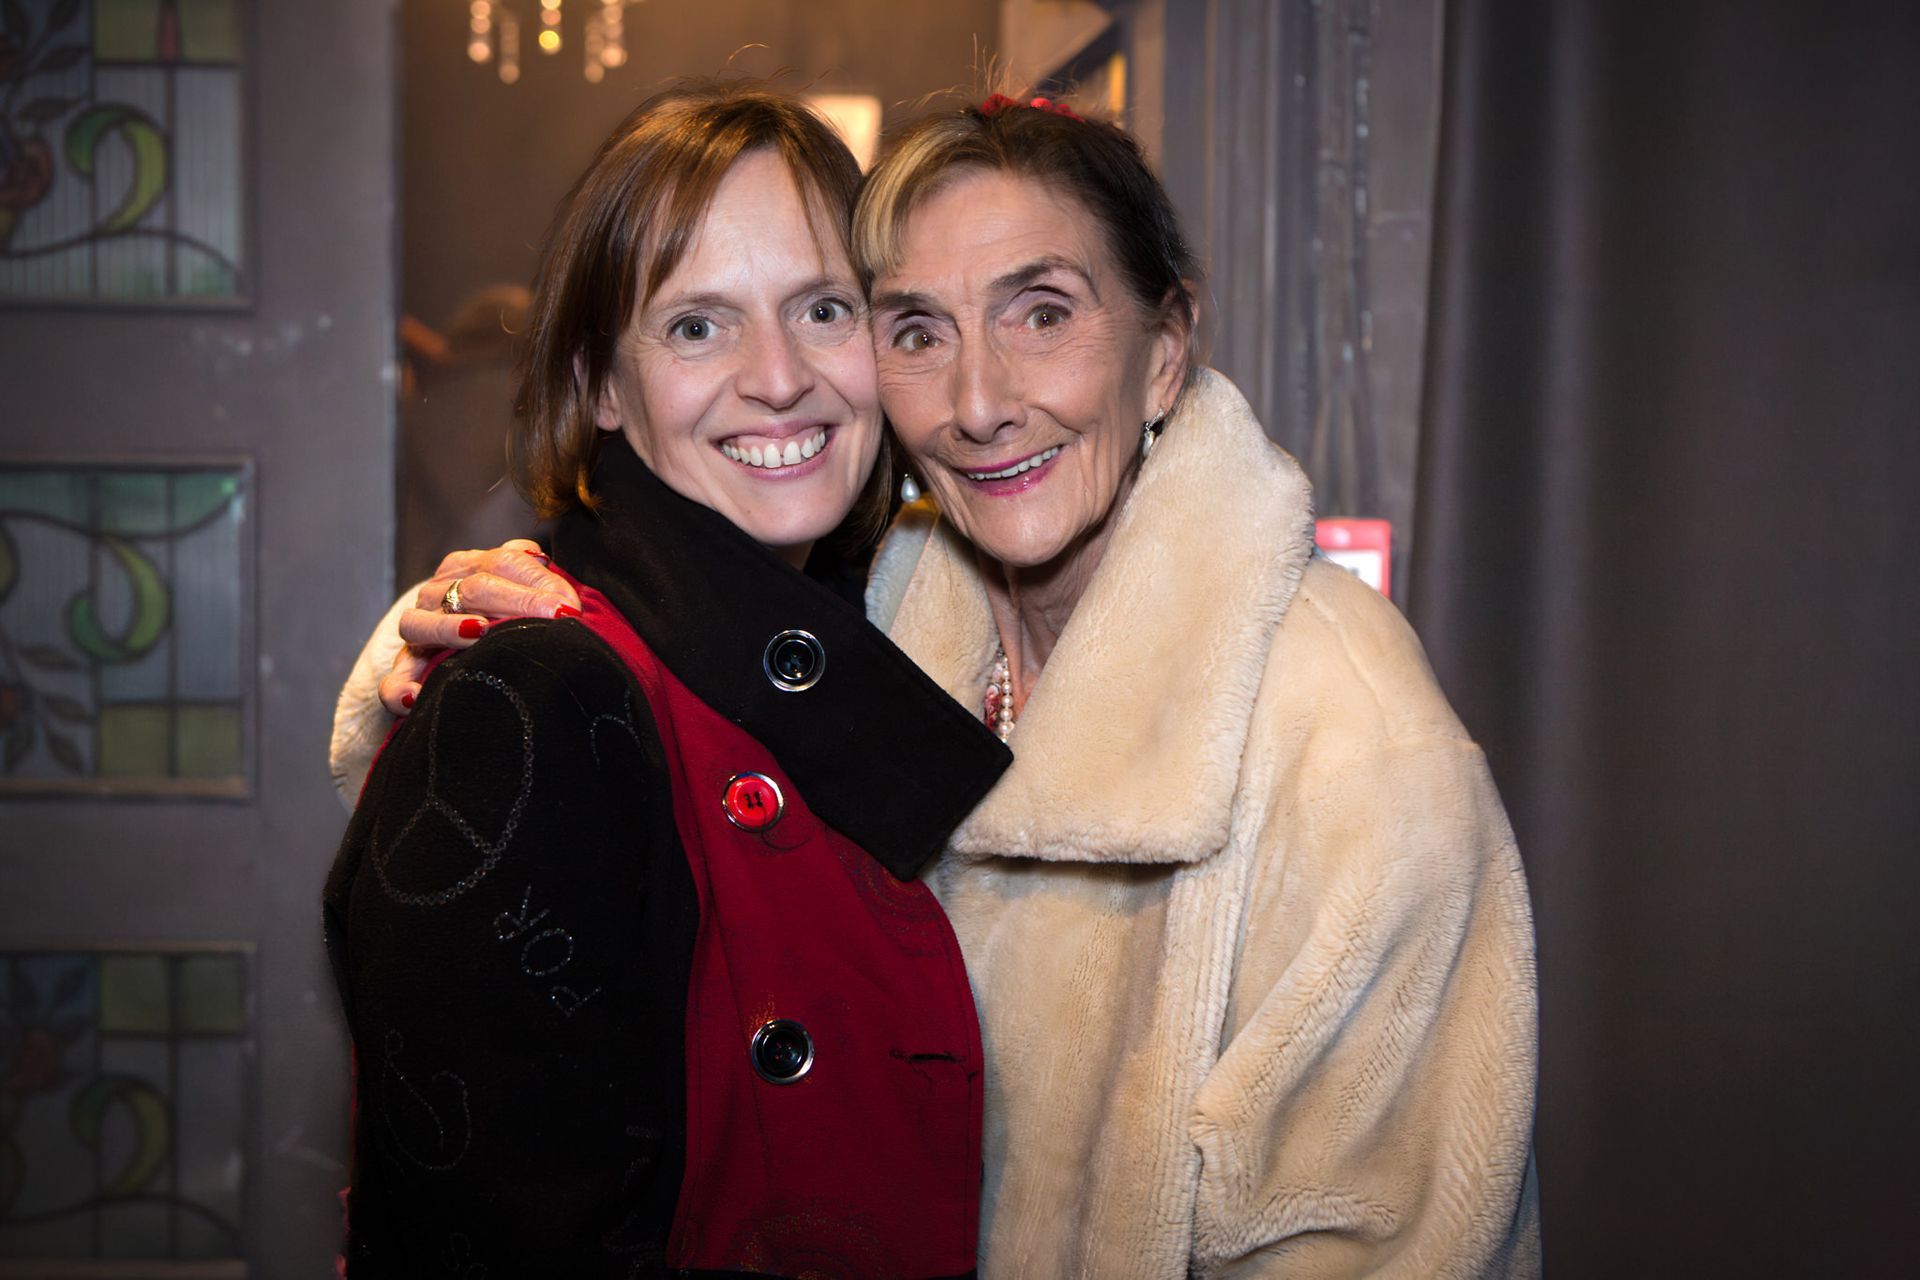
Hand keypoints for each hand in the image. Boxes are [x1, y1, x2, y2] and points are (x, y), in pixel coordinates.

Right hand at [378, 539, 580, 715]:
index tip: (568, 608)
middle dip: (516, 603)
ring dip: (447, 628)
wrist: (469, 651)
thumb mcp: (522, 586)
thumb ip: (532, 572)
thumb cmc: (505, 615)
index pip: (502, 563)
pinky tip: (417, 696)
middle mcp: (437, 595)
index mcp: (466, 568)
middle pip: (471, 589)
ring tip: (479, 633)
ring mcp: (418, 633)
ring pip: (418, 624)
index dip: (536, 582)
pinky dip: (399, 688)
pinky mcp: (406, 672)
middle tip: (553, 620)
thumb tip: (543, 563)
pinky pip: (392, 682)